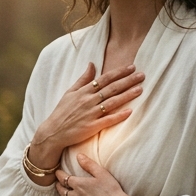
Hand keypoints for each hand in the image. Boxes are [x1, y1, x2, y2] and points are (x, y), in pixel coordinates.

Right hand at [27, 64, 143, 173]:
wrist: (53, 132)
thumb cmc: (62, 111)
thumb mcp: (70, 92)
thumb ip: (83, 79)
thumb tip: (92, 64)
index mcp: (84, 91)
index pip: (104, 79)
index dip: (119, 73)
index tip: (132, 67)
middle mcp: (88, 100)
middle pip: (111, 88)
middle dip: (128, 81)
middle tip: (142, 75)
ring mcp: (90, 114)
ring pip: (112, 102)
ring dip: (127, 95)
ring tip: (140, 89)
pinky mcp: (91, 127)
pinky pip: (107, 120)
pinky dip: (118, 116)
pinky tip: (130, 112)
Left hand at [55, 154, 140, 195]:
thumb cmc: (111, 190)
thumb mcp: (102, 173)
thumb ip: (89, 164)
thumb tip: (78, 156)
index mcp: (79, 185)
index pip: (63, 178)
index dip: (59, 175)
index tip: (57, 173)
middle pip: (62, 191)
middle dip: (59, 186)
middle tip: (58, 184)